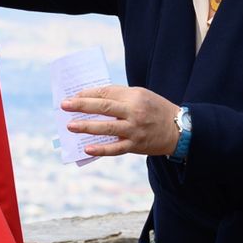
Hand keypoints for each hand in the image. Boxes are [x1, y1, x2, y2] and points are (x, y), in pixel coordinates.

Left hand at [62, 86, 181, 156]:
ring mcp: (134, 130)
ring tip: (70, 126)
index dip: (88, 94)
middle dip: (81, 106)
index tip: (73, 96)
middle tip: (64, 105)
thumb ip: (119, 96)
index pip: (106, 93)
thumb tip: (92, 99)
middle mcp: (134, 112)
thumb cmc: (154, 109)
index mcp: (134, 96)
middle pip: (103, 107)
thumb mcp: (141, 96)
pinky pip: (115, 148)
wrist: (178, 129)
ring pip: (106, 128)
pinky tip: (86, 149)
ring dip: (86, 126)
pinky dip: (101, 149)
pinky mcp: (135, 145)